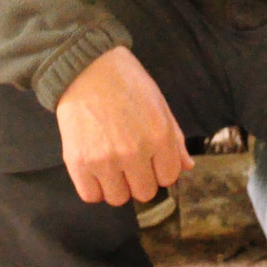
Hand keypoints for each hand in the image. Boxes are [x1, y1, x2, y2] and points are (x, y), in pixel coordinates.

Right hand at [54, 46, 192, 205]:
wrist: (86, 68)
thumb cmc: (127, 83)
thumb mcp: (159, 105)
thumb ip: (174, 139)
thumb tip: (187, 167)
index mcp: (160, 136)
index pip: (168, 178)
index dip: (160, 170)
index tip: (150, 160)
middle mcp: (135, 153)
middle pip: (144, 193)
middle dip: (140, 180)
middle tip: (129, 162)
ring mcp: (105, 160)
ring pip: (118, 198)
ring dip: (117, 186)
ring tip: (111, 165)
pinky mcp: (79, 163)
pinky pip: (91, 196)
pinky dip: (94, 188)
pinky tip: (95, 170)